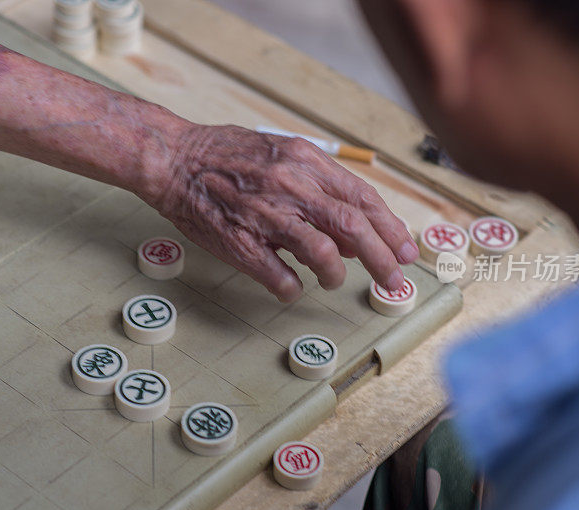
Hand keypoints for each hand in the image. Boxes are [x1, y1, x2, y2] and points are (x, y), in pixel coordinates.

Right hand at [155, 124, 418, 301]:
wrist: (174, 158)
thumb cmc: (227, 156)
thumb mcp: (280, 153)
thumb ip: (317, 185)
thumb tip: (352, 229)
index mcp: (303, 160)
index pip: (360, 198)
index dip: (389, 228)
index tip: (404, 251)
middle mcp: (289, 184)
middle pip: (352, 226)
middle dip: (382, 258)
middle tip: (394, 281)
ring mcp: (264, 215)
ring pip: (320, 252)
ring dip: (335, 274)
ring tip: (333, 280)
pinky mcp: (239, 241)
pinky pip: (277, 275)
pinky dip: (291, 287)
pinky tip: (291, 287)